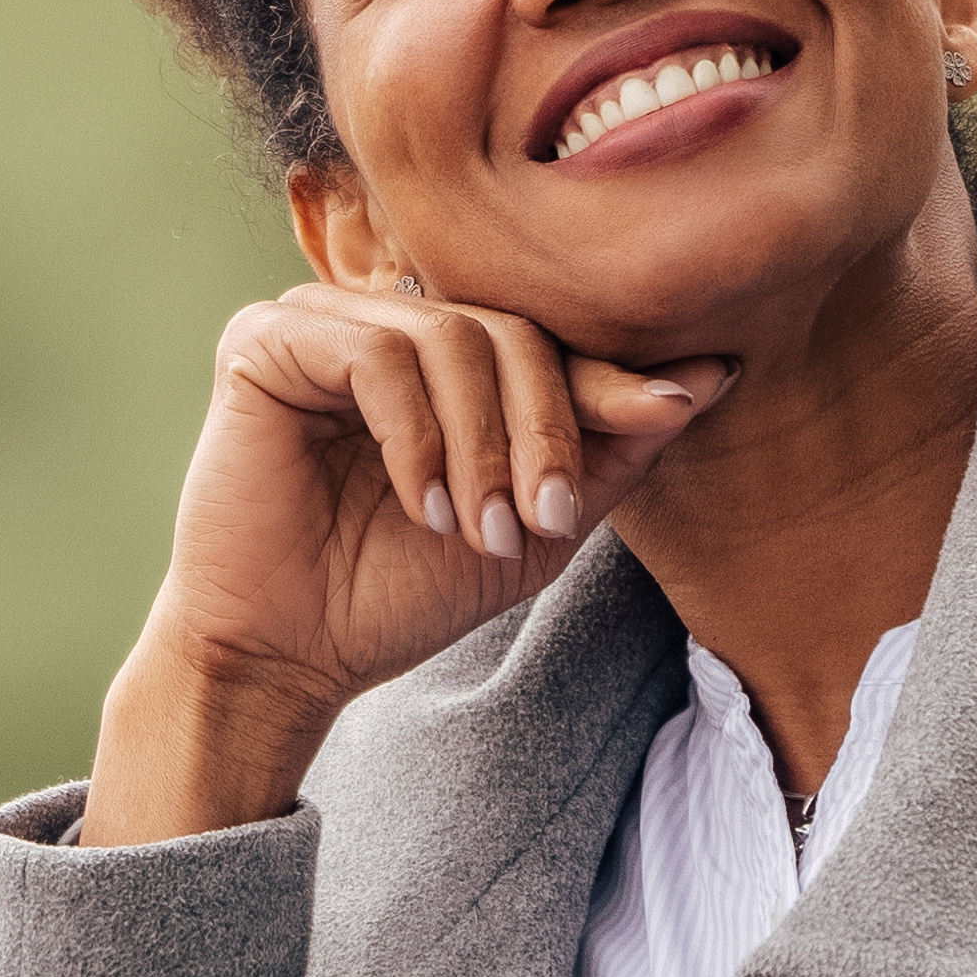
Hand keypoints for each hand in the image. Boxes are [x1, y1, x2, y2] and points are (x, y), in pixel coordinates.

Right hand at [82, 278, 721, 840]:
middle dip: (544, 427)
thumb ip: (610, 452)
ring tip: (476, 528)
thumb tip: (712, 375)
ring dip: (481, 443)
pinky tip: (421, 505)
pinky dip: (414, 436)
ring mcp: (322, 321)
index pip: (544, 339)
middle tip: (546, 519)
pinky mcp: (265, 339)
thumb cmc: (398, 593)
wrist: (288, 656)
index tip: (669, 413)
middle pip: (507, 328)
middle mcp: (383, 320)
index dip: (606, 382)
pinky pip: (375, 354)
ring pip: (449, 335)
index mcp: (443, 353)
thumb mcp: (536, 527)